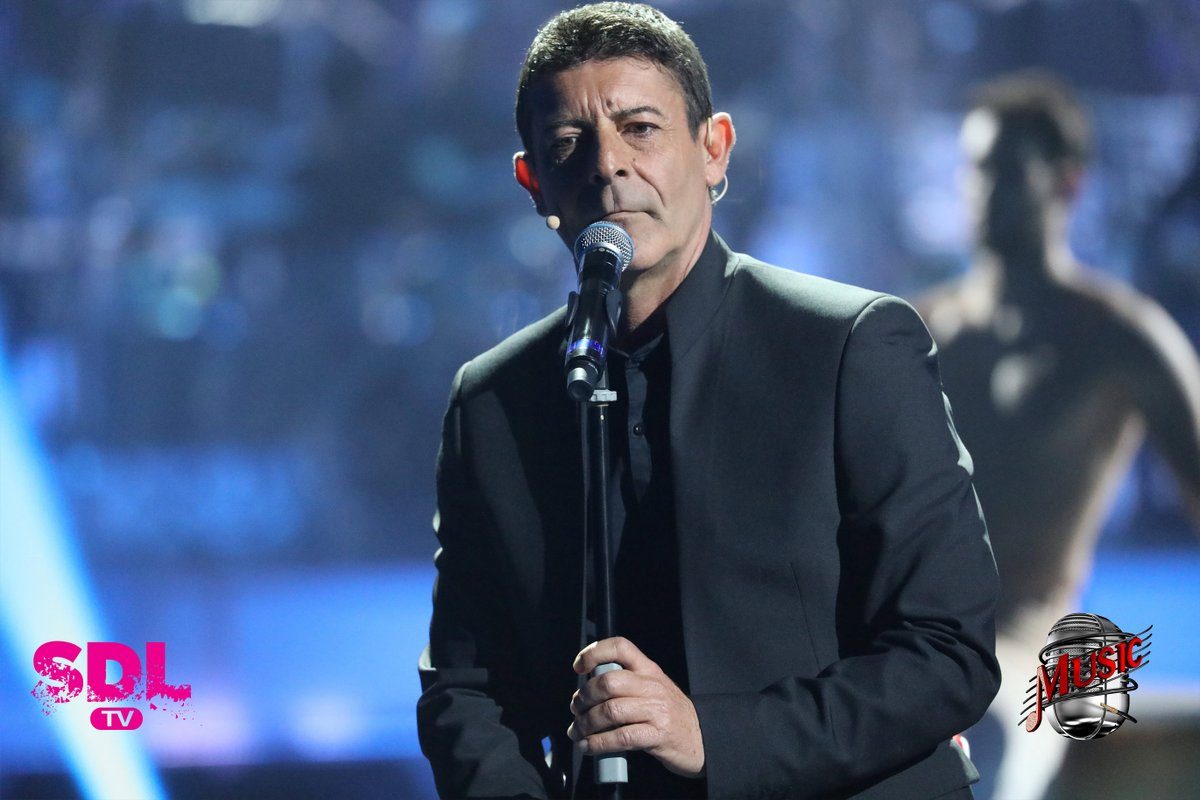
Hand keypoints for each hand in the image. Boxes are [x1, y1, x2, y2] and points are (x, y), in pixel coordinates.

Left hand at [567, 637, 705, 777]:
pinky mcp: (657, 736)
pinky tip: (588, 747)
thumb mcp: (653, 689)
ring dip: (585, 724)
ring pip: (610, 711)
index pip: (621, 647)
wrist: (702, 740)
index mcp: (649, 670)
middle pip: (608, 682)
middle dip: (584, 697)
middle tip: (576, 709)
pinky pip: (621, 737)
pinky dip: (598, 743)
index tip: (579, 667)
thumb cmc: (670, 714)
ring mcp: (656, 711)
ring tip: (577, 732)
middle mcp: (652, 686)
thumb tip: (587, 691)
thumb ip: (627, 683)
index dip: (595, 652)